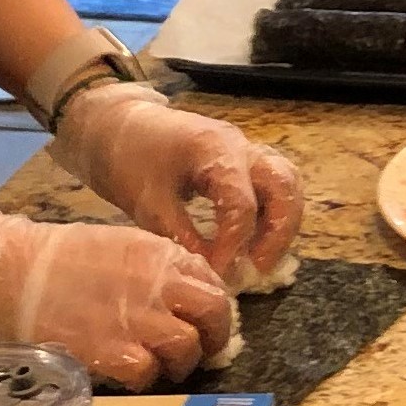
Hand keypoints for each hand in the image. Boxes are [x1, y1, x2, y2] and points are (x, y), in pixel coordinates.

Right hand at [0, 204, 232, 390]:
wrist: (10, 269)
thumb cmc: (57, 258)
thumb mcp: (119, 244)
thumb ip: (156, 267)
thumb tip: (182, 292)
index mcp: (160, 253)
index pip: (211, 279)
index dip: (213, 304)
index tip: (205, 319)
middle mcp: (158, 284)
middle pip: (214, 312)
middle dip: (215, 335)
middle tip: (203, 350)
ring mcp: (137, 319)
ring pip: (188, 347)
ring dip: (180, 362)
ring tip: (164, 367)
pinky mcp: (111, 351)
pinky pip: (148, 372)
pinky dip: (144, 378)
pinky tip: (129, 373)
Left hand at [49, 81, 301, 285]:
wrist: (118, 127)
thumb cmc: (128, 159)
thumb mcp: (148, 204)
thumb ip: (183, 238)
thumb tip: (211, 274)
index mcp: (216, 149)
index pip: (241, 205)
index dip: (234, 246)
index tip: (222, 278)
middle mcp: (241, 146)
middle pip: (284, 188)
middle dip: (277, 234)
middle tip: (257, 272)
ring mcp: (246, 150)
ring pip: (287, 184)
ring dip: (281, 225)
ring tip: (260, 261)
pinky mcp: (243, 161)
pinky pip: (273, 186)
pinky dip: (272, 215)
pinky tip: (253, 244)